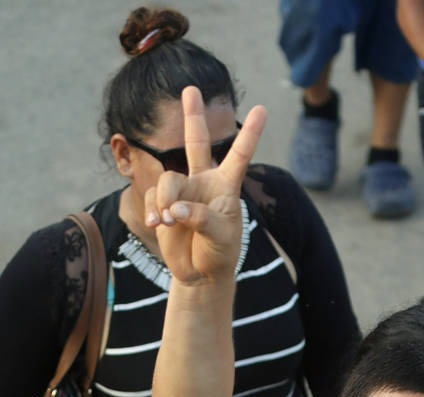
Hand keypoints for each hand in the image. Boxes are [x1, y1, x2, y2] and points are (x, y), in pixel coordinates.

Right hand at [145, 86, 266, 283]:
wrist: (199, 272)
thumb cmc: (219, 253)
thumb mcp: (221, 237)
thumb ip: (202, 218)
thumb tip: (176, 207)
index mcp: (226, 186)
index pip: (239, 156)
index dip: (250, 134)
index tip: (262, 109)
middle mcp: (204, 182)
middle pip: (196, 142)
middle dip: (192, 116)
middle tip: (191, 88)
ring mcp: (182, 191)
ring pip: (168, 179)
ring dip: (166, 200)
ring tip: (170, 221)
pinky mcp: (163, 203)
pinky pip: (153, 196)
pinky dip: (154, 210)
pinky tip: (157, 225)